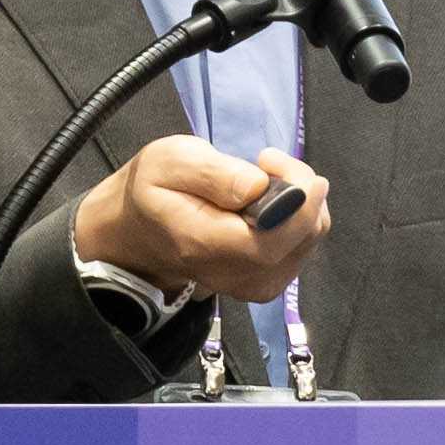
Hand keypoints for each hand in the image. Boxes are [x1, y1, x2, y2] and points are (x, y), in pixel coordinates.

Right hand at [76, 135, 334, 301]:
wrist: (139, 230)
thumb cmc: (154, 190)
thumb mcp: (169, 162)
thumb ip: (212, 174)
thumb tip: (257, 186)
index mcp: (201, 244)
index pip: (267, 244)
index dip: (299, 210)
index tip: (297, 173)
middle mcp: (228, 275)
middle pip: (294, 245)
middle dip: (305, 197)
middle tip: (274, 161)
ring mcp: (247, 284)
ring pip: (303, 248)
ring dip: (305, 206)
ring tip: (272, 176)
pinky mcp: (260, 281)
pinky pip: (299, 252)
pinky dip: (302, 221)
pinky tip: (280, 201)